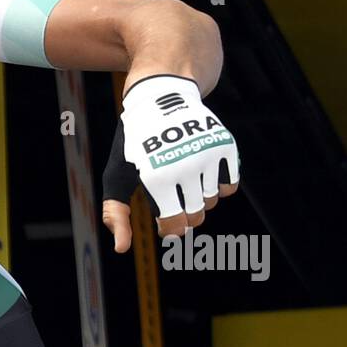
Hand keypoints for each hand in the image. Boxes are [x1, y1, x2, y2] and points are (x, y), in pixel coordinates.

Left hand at [101, 75, 239, 252]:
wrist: (161, 97)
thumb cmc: (135, 145)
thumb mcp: (116, 176)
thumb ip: (115, 214)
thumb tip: (122, 249)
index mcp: (156, 179)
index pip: (174, 226)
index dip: (169, 229)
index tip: (164, 222)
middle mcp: (184, 167)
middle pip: (196, 217)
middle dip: (185, 215)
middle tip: (175, 198)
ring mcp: (207, 156)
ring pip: (212, 202)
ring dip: (199, 198)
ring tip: (185, 178)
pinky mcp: (225, 146)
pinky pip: (231, 187)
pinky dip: (219, 186)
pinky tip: (203, 173)